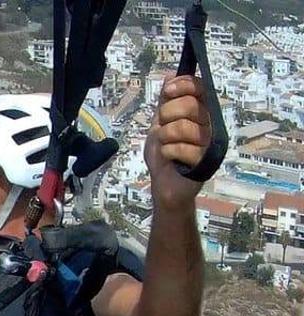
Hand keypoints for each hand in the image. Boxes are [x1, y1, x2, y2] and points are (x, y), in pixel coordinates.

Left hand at [144, 75, 211, 211]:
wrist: (164, 185)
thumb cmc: (164, 154)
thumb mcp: (159, 124)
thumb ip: (165, 102)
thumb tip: (171, 75)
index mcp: (201, 113)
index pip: (200, 89)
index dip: (184, 86)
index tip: (167, 92)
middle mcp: (210, 124)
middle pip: (191, 105)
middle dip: (168, 113)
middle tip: (162, 127)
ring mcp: (210, 143)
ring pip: (184, 127)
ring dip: (165, 136)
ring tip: (165, 145)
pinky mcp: (206, 161)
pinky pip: (181, 148)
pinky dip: (168, 153)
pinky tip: (170, 159)